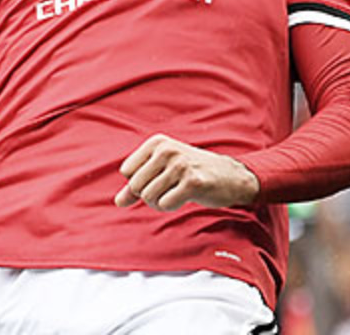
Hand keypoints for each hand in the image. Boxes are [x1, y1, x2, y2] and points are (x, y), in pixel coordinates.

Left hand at [115, 133, 259, 211]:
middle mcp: (167, 150)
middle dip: (148, 196)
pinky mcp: (193, 182)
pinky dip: (171, 206)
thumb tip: (118, 202)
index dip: (139, 183)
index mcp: (156, 143)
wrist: (231, 177)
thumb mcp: (161, 172)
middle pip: (136, 186)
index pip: (126, 171)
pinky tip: (184, 198)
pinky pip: (165, 204)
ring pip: (149, 196)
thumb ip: (137, 186)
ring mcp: (180, 165)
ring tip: (175, 194)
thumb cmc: (191, 173)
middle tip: (167, 191)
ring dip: (160, 203)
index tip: (159, 180)